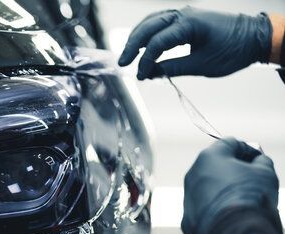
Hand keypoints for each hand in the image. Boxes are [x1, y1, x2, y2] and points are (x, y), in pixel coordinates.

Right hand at [118, 7, 272, 79]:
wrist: (253, 38)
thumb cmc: (231, 51)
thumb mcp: (201, 65)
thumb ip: (172, 68)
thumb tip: (150, 73)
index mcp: (189, 24)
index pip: (157, 43)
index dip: (146, 61)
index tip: (141, 77)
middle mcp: (183, 14)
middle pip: (148, 27)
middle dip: (133, 46)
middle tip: (122, 63)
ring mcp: (182, 14)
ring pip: (150, 22)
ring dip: (137, 38)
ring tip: (128, 55)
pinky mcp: (183, 18)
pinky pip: (159, 22)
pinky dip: (147, 33)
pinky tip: (141, 45)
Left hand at [182, 138, 278, 233]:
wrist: (235, 231)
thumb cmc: (250, 198)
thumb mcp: (266, 173)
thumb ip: (261, 161)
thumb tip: (258, 161)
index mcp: (209, 157)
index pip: (229, 144)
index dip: (247, 149)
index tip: (258, 159)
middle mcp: (193, 174)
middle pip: (215, 166)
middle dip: (233, 171)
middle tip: (252, 181)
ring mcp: (187, 197)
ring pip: (207, 189)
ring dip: (223, 191)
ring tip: (243, 202)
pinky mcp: (187, 219)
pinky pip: (204, 210)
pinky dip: (215, 211)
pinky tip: (230, 217)